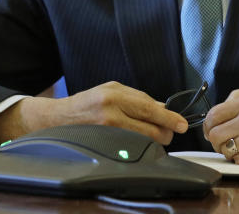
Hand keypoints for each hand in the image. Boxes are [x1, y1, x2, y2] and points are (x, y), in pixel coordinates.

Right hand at [0, 81, 187, 144]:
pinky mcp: (102, 142)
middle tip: (168, 131)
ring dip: (153, 139)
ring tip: (151, 134)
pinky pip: (130, 147)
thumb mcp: (113, 90)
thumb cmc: (88, 102)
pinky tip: (137, 141)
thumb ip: (138, 98)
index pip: (150, 108)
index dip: (169, 118)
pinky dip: (139, 145)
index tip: (181, 124)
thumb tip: (163, 108)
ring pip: (143, 140)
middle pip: (150, 128)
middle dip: (164, 132)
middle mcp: (110, 112)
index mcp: (115, 94)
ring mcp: (106, 129)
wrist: (57, 118)